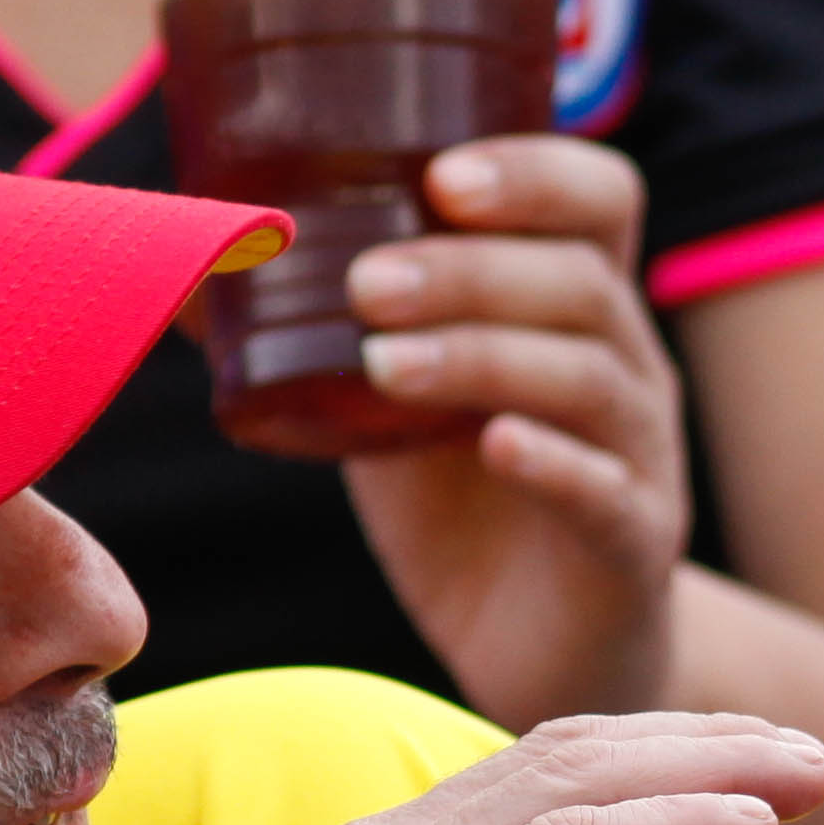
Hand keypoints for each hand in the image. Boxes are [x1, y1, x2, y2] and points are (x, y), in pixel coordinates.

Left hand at [338, 138, 688, 734]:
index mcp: (574, 306)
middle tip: (366, 284)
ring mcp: (639, 456)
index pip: (597, 198)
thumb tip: (184, 262)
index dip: (535, 172)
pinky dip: (554, 461)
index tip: (441, 175)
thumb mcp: (385, 400)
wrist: (535, 651)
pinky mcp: (632, 546)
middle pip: (582, 281)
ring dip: (485, 356)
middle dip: (471, 271)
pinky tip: (496, 446)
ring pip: (591, 378)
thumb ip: (319, 333)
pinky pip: (608, 491)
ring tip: (385, 365)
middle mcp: (626, 365)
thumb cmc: (460, 504)